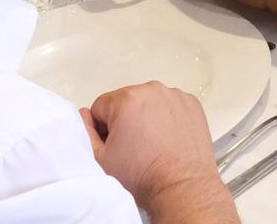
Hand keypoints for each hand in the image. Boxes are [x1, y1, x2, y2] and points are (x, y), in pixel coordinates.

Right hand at [82, 82, 228, 217]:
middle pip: (126, 101)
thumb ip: (85, 132)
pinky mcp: (191, 104)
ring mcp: (175, 96)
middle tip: (134, 147)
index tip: (114, 143)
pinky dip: (167, 118)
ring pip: (149, 102)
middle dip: (125, 120)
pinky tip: (167, 139)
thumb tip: (85, 116)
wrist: (180, 186)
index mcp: (127, 99)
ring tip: (152, 144)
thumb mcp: (101, 158)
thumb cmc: (145, 175)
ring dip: (147, 117)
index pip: (101, 106)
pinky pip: (170, 105)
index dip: (103, 128)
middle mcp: (152, 90)